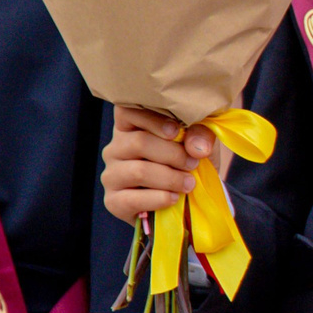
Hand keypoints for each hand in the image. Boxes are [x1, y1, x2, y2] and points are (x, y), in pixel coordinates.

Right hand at [103, 105, 211, 223]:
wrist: (188, 199)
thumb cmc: (189, 162)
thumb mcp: (201, 143)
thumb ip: (201, 135)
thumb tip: (196, 146)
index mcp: (131, 126)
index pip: (128, 111)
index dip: (152, 119)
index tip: (177, 132)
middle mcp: (115, 148)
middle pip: (139, 142)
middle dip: (173, 154)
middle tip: (193, 163)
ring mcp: (111, 175)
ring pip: (139, 171)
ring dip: (170, 178)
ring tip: (189, 183)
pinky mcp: (113, 201)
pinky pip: (133, 199)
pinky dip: (159, 199)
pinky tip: (173, 198)